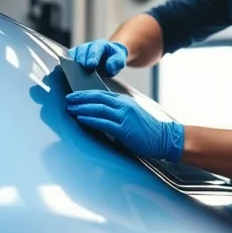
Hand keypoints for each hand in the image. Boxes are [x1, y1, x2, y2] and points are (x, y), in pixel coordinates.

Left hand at [66, 90, 184, 160]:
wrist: (164, 138)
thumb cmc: (147, 129)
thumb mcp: (131, 114)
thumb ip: (116, 111)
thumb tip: (98, 112)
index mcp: (124, 101)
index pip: (100, 94)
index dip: (85, 94)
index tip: (73, 96)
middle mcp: (123, 106)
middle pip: (97, 99)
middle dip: (80, 99)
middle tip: (67, 100)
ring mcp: (124, 117)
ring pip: (98, 109)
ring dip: (82, 109)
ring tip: (70, 109)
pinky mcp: (124, 130)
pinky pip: (104, 123)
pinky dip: (91, 120)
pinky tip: (81, 119)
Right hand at [67, 39, 127, 76]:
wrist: (110, 57)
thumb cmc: (114, 58)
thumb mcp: (120, 59)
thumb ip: (116, 62)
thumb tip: (108, 67)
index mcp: (101, 45)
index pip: (95, 49)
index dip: (92, 56)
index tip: (90, 64)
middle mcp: (89, 46)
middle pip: (82, 50)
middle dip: (82, 59)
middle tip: (82, 67)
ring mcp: (80, 51)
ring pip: (74, 54)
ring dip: (73, 62)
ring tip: (73, 71)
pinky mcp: (75, 57)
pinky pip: (69, 59)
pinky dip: (67, 64)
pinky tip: (67, 71)